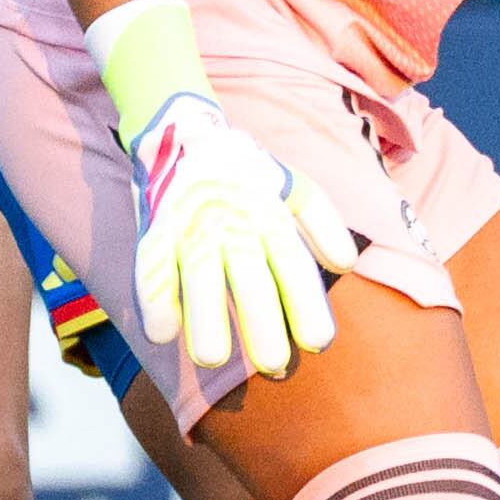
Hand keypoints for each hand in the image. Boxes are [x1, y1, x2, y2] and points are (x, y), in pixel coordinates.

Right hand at [123, 91, 353, 380]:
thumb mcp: (295, 187)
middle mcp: (234, 224)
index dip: (307, 304)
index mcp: (271, 217)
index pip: (293, 266)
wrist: (184, 133)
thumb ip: (323, 224)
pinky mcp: (155, 230)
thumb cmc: (248, 173)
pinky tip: (162, 335)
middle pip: (250, 278)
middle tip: (273, 367)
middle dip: (262, 324)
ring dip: (205, 318)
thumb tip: (346, 265)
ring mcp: (192, 227)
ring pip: (199, 276)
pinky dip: (155, 301)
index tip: (319, 344)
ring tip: (214, 360)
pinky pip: (153, 268)